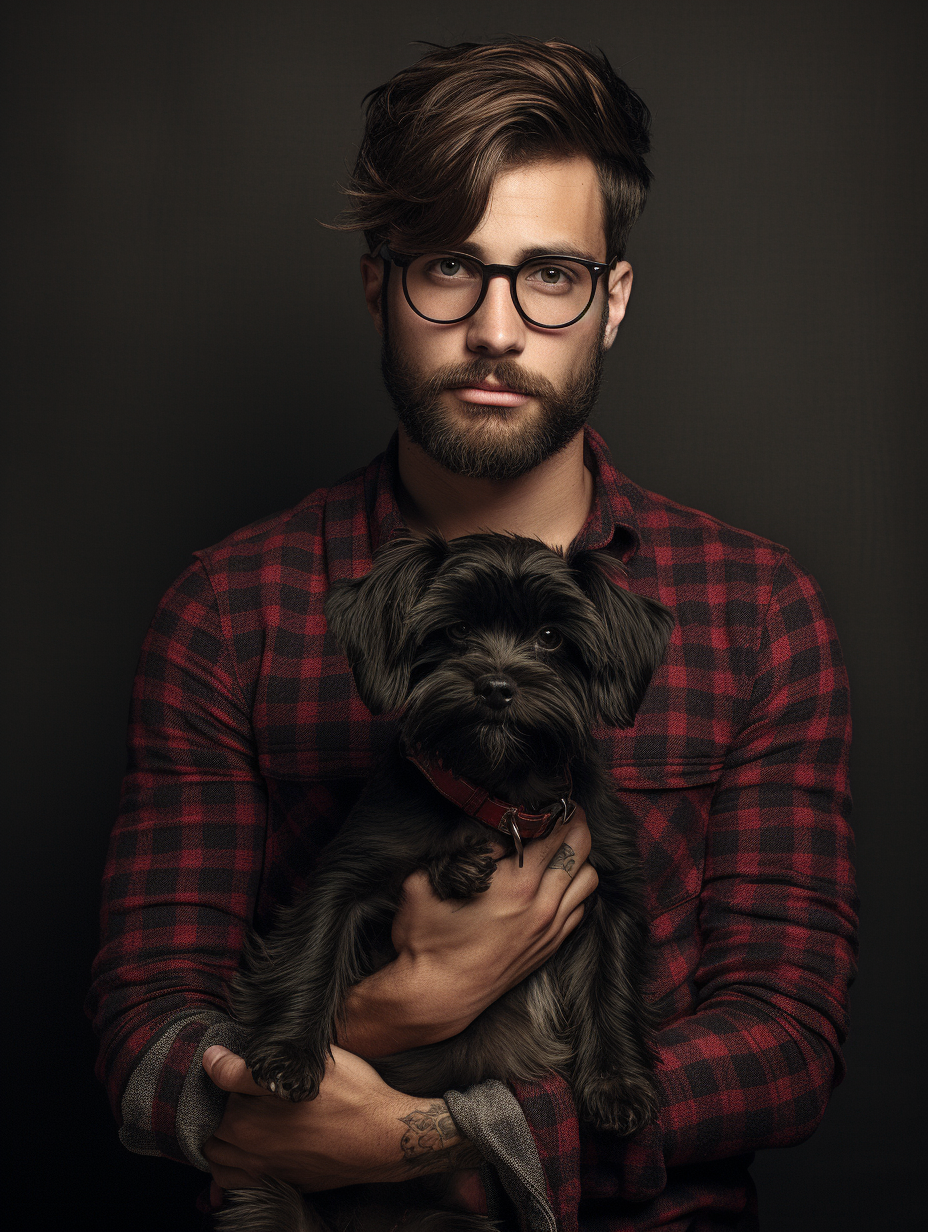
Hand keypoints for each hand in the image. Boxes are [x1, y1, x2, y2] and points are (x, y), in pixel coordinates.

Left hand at [201, 1044, 474, 1194]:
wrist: (384, 1136)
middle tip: (238, 1090)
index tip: (233, 1064)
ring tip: (238, 1119)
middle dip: (216, 1110)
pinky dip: (232, 1169)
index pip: (210, 1095)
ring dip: (221, 1140)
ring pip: (219, 1161)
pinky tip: (249, 1149)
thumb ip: (247, 1069)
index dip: (219, 1075)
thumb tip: (211, 1059)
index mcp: (245, 1121)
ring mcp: (265, 1172)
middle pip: (209, 1131)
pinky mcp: (282, 1183)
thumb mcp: (301, 1068)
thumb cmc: (350, 1095)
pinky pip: (237, 1183)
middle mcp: (249, 1153)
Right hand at [339, 810, 595, 1055]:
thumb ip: (459, 850)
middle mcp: (542, 905)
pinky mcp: (550, 946)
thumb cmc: (425, 938)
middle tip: (560, 812)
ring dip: (579, 856)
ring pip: (589, 878)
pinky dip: (576, 888)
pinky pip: (582, 907)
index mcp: (515, 884)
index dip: (554, 808)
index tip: (546, 798)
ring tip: (560, 844)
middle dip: (574, 823)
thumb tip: (490, 826)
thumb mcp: (428, 880)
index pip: (554, 830)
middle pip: (580, 847)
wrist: (436, 996)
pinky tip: (557, 880)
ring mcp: (550, 928)